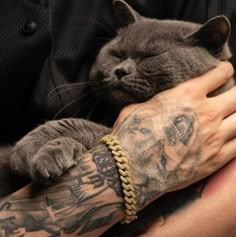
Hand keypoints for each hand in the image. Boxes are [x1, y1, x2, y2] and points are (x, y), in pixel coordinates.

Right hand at [112, 62, 234, 209]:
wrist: (132, 168)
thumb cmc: (131, 134)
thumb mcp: (139, 107)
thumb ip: (155, 100)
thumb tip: (156, 100)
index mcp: (187, 95)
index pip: (220, 73)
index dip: (224, 71)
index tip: (222, 73)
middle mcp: (206, 113)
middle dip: (235, 93)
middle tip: (228, 96)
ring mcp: (214, 137)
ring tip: (228, 117)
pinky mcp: (215, 160)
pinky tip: (229, 137)